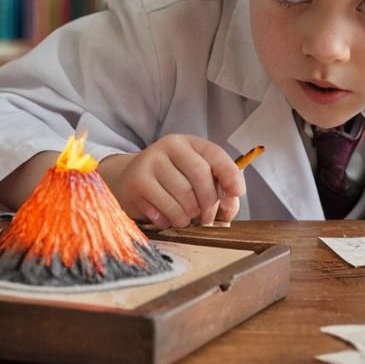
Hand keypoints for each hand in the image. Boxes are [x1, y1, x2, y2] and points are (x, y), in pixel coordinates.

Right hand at [98, 135, 245, 228]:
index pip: (214, 154)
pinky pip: (167, 209)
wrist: (127, 182)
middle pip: (201, 175)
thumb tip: (229, 207)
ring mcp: (150, 161)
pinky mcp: (137, 181)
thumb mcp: (193, 181)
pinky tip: (166, 217)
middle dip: (210, 203)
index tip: (237, 192)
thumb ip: (219, 192)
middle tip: (207, 218)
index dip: (230, 174)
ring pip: (185, 197)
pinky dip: (173, 220)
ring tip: (184, 218)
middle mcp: (169, 146)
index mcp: (187, 143)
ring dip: (190, 216)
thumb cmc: (169, 184)